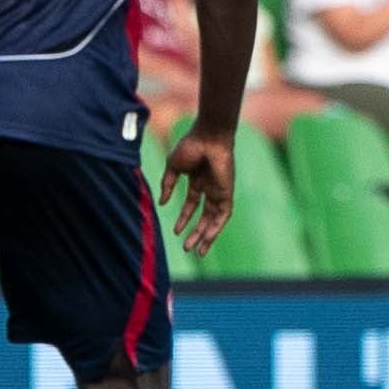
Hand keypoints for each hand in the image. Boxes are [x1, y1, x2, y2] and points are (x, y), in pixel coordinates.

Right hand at [162, 123, 236, 256]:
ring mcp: (219, 191)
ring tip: (197, 251)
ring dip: (206, 235)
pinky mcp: (227, 192)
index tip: (175, 232)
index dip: (184, 218)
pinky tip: (207, 238)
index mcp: (198, 180)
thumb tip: (162, 203)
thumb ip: (168, 185)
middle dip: (196, 232)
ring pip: (214, 219)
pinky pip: (223, 215)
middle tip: (187, 248)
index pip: (193, 205)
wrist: (208, 137)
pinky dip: (216, 227)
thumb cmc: (190, 147)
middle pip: (204, 216)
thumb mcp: (173, 168)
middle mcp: (210, 188)